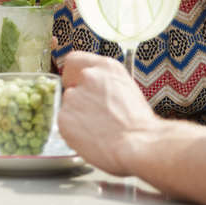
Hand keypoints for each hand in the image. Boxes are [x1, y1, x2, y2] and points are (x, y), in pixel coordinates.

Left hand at [58, 50, 158, 176]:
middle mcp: (88, 76)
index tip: (75, 84)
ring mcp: (74, 96)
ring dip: (78, 118)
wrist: (140, 144)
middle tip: (95, 118)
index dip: (73, 75)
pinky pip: (65, 124)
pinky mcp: (64, 117)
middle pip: (72, 88)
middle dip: (80, 102)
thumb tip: (97, 93)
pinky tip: (91, 138)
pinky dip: (74, 132)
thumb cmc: (140, 124)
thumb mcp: (127, 89)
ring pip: (69, 107)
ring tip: (98, 131)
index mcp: (106, 67)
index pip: (74, 60)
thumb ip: (106, 84)